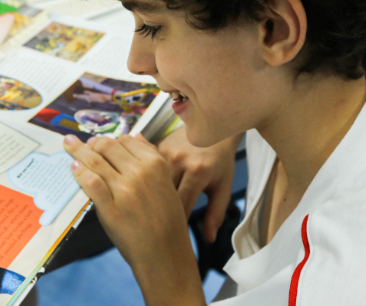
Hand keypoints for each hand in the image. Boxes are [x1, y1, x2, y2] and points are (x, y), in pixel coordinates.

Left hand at [64, 134, 204, 305]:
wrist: (166, 254)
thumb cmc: (167, 220)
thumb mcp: (167, 183)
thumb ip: (152, 159)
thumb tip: (137, 136)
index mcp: (156, 164)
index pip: (126, 140)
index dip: (111, 140)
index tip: (101, 142)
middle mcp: (140, 172)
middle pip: (108, 147)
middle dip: (93, 143)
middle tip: (83, 144)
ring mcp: (124, 190)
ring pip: (95, 161)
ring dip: (78, 151)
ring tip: (69, 145)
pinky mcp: (109, 207)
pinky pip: (90, 182)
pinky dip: (80, 173)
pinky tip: (74, 168)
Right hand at [144, 127, 240, 242]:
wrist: (214, 127)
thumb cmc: (220, 161)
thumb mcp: (223, 187)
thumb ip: (216, 213)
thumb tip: (209, 238)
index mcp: (198, 172)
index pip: (182, 205)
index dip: (177, 224)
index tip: (172, 237)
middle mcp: (179, 160)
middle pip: (162, 194)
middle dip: (160, 212)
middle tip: (157, 228)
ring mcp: (166, 151)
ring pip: (151, 181)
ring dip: (150, 196)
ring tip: (146, 212)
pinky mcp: (157, 146)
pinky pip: (147, 168)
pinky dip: (146, 180)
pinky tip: (143, 191)